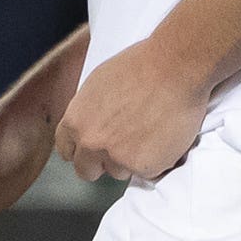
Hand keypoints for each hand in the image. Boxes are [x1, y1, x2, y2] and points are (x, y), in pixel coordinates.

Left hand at [53, 38, 203, 189]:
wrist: (174, 68)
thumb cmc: (140, 67)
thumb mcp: (98, 86)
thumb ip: (90, 112)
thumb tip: (92, 123)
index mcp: (75, 122)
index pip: (66, 150)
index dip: (80, 150)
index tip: (90, 151)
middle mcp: (91, 143)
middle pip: (86, 170)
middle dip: (101, 163)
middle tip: (122, 149)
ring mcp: (117, 157)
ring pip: (119, 172)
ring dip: (132, 160)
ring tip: (150, 134)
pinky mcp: (145, 166)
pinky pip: (148, 171)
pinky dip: (157, 159)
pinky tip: (165, 136)